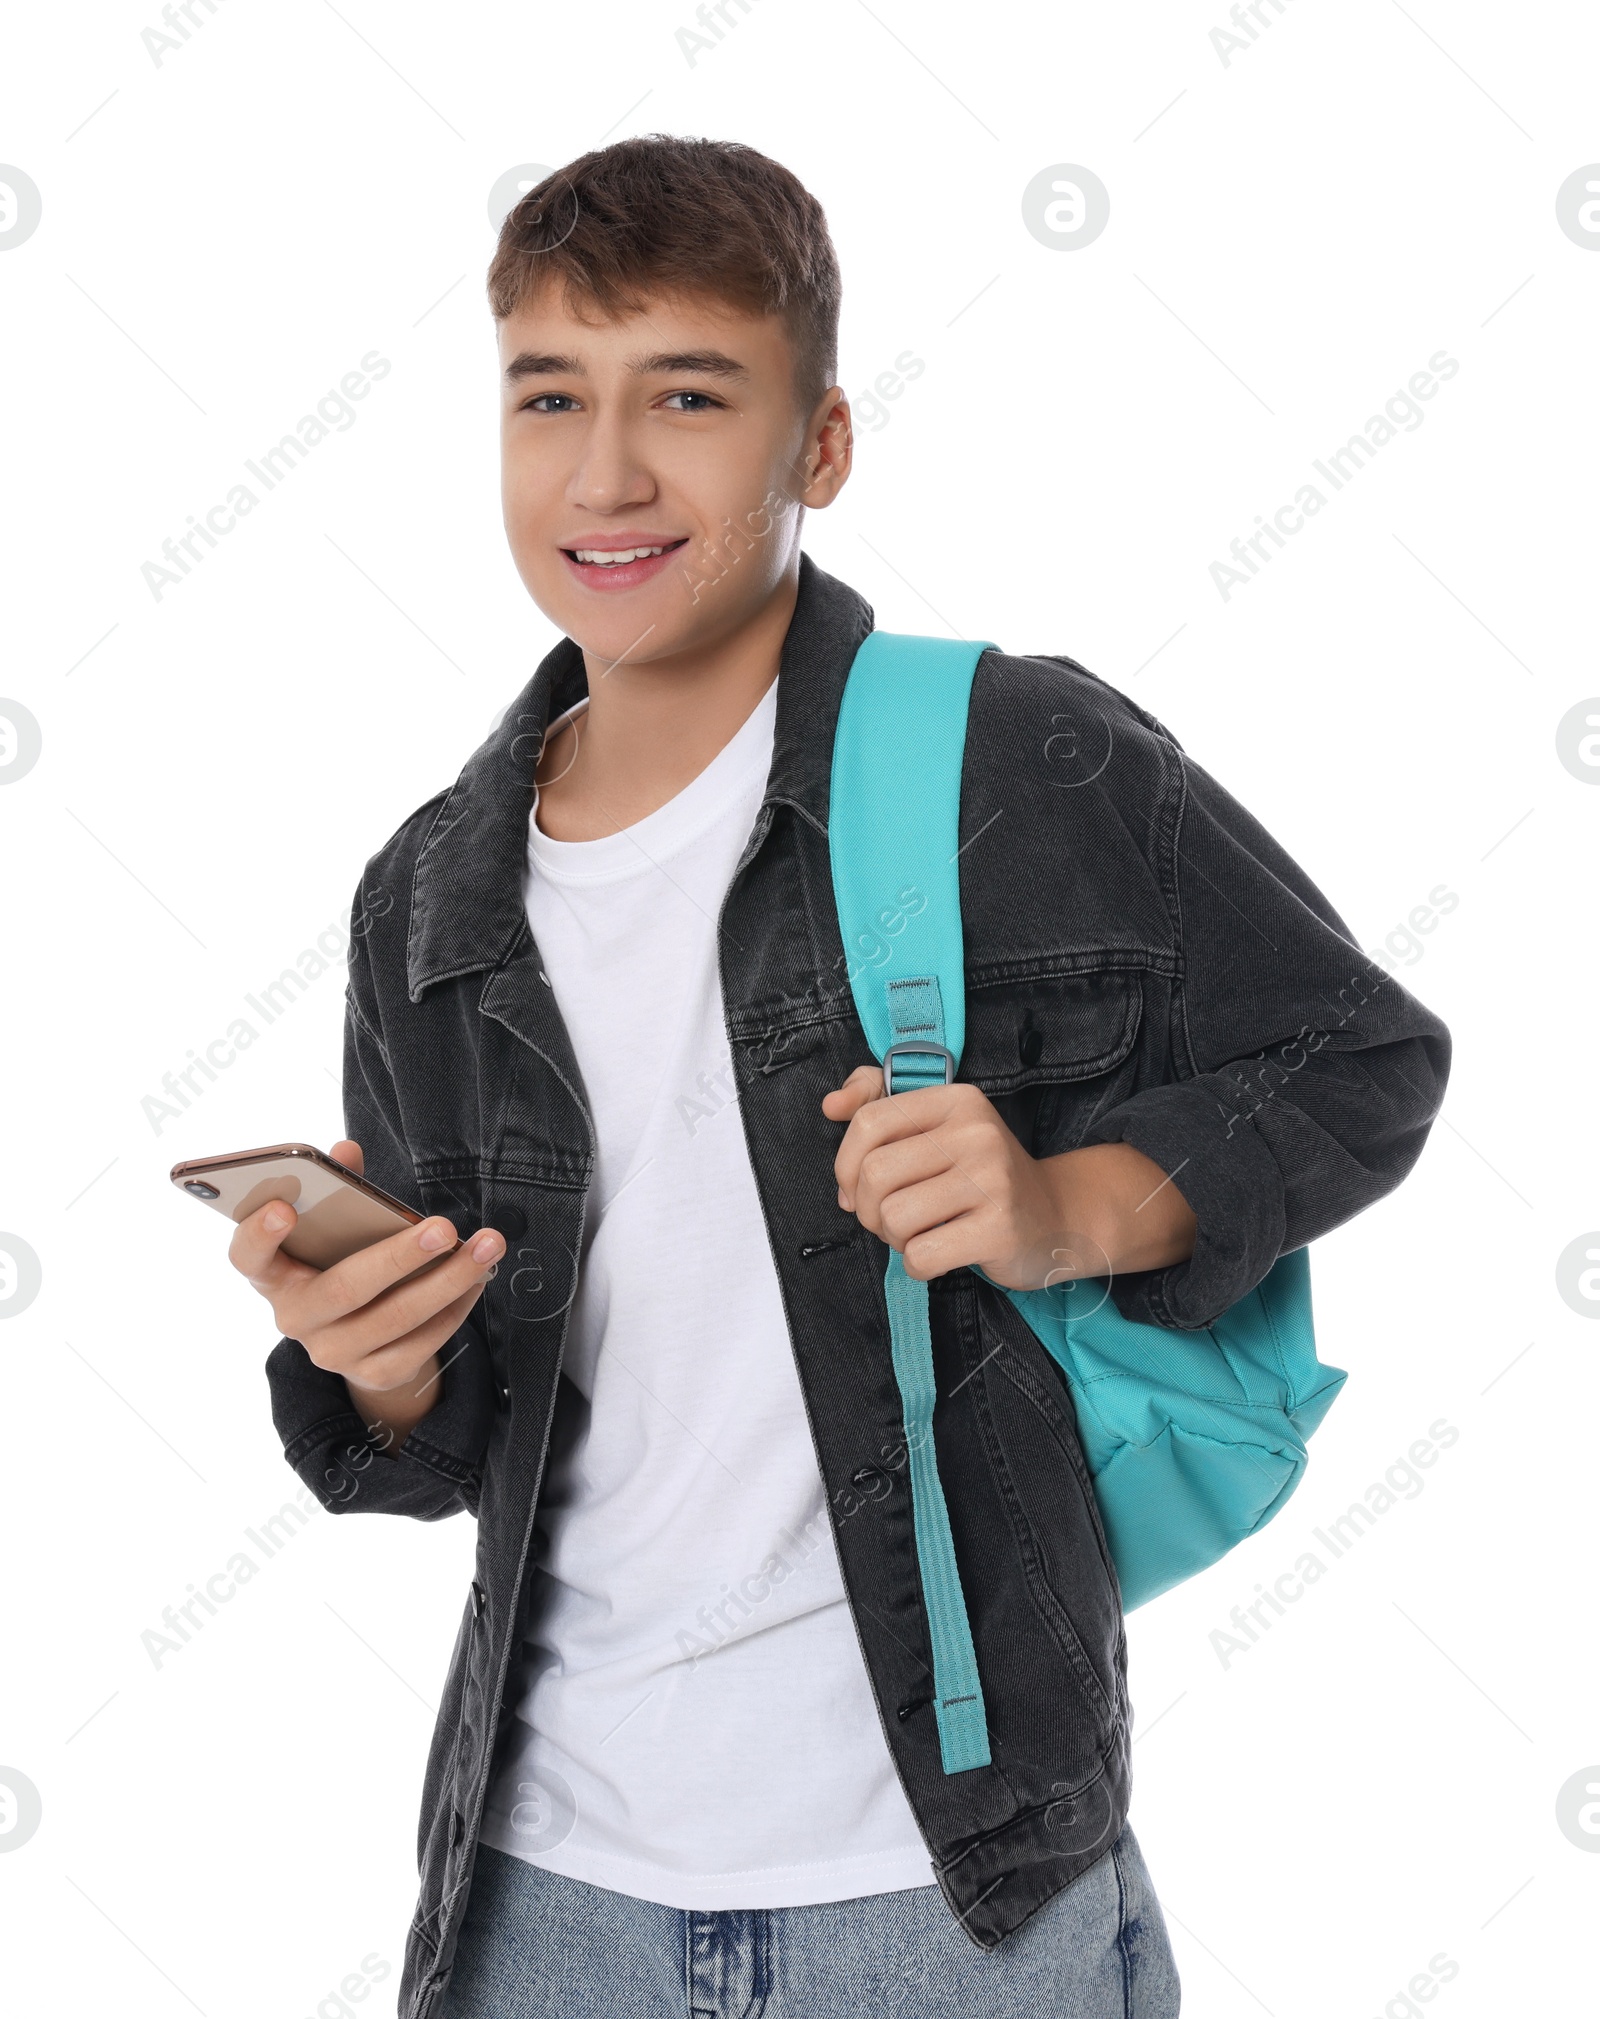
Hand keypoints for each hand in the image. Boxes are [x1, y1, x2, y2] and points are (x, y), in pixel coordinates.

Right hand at [228, 1139, 504, 1446]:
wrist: (361, 1335)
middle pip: (344, 1288)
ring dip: (449, 1280)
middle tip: (444, 1227)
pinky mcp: (375, 1374)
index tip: (284, 1207)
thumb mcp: (333, 1228)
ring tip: (487, 1246)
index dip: (259, 1234)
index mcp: (274, 1275)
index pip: (248, 1258)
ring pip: (397, 1317)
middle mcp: (295, 1319)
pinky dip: (456, 1307)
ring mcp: (333, 1353)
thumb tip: (346, 1150)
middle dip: (399, 1256)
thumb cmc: (343, 1260)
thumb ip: (339, 1188)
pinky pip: (423, 1342)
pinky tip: (478, 1279)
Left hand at [822, 1067, 1196, 1288]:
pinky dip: (918, 1265)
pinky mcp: (999, 1229)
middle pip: (875, 1173)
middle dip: (868, 1209)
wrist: (1057, 1216)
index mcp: (956, 1100)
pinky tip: (940, 1255)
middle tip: (890, 1219)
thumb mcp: (938, 1126)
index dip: (846, 1163)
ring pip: (893, 1217)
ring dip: (894, 1238)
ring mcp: (992, 1181)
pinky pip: (921, 1256)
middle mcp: (976, 1133)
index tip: (856, 1187)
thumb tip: (831, 1105)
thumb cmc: (981, 1174)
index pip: (869, 1121)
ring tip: (919, 1234)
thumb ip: (879, 1102)